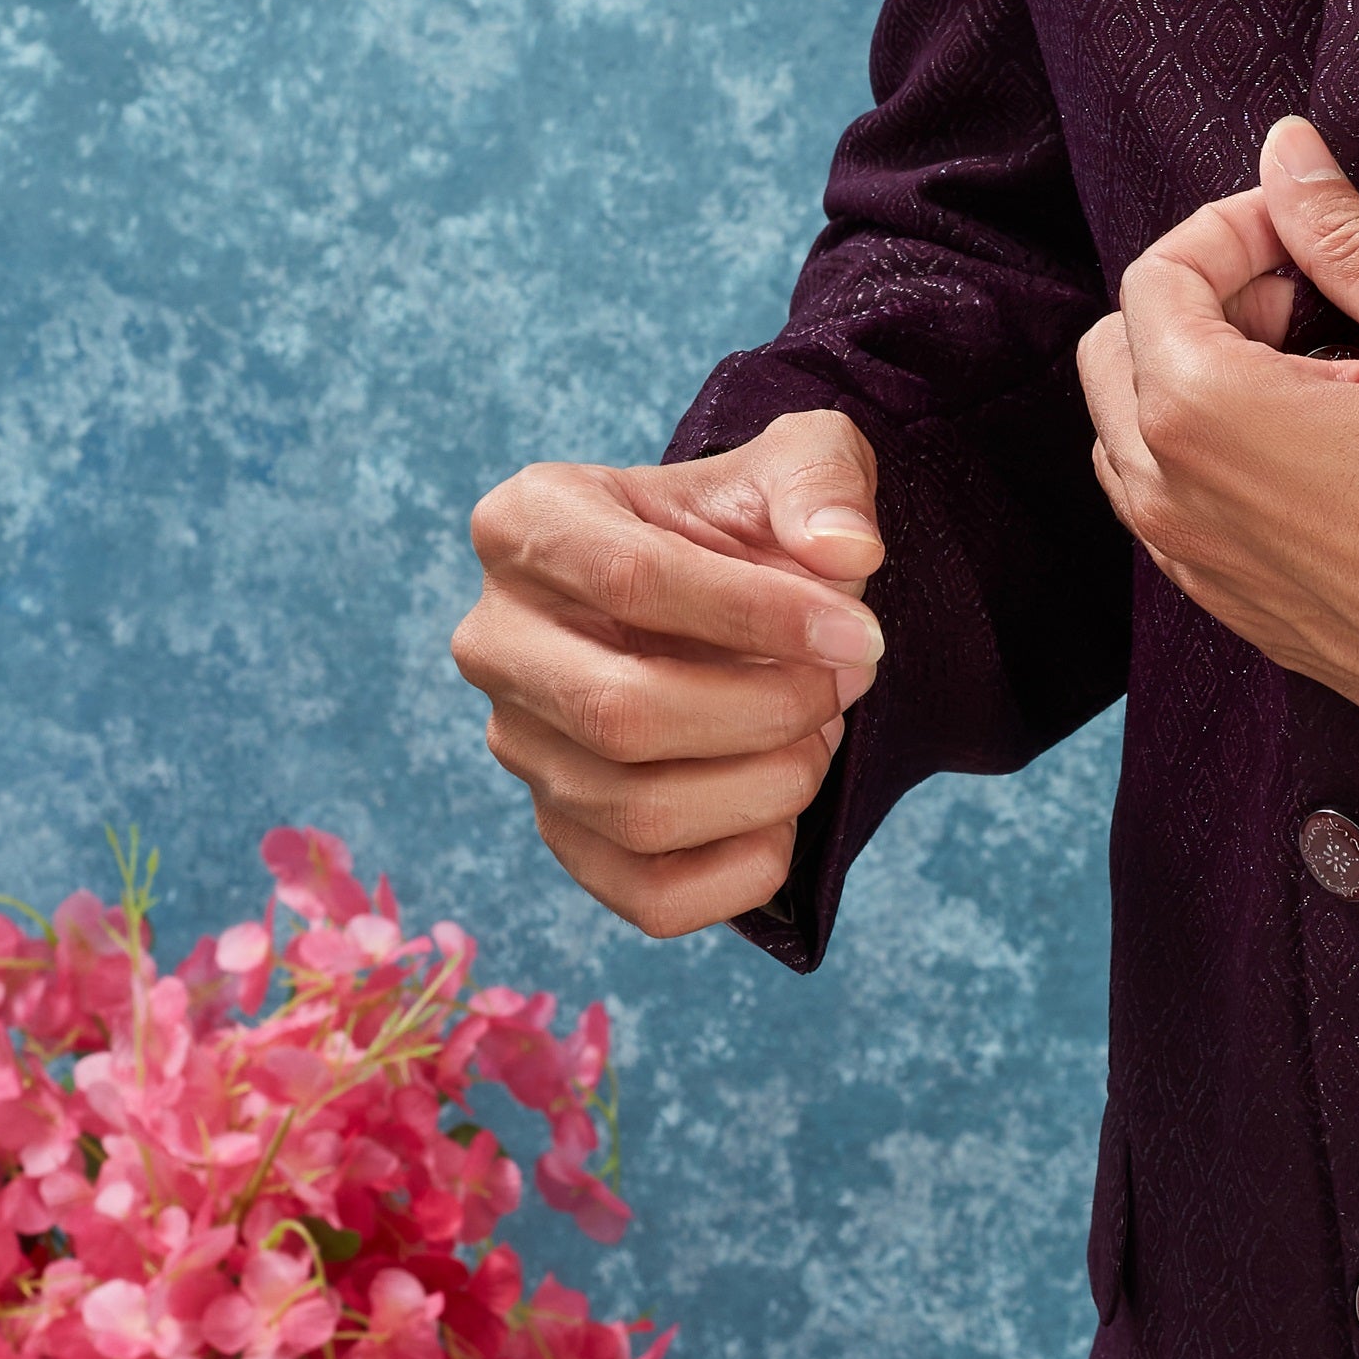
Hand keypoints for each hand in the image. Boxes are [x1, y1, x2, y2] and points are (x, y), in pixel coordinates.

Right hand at [453, 413, 886, 938]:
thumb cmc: (747, 523)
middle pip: (620, 712)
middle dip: (766, 711)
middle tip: (846, 687)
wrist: (731, 596)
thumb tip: (847, 555)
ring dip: (767, 786)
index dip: (762, 616)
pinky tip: (786, 813)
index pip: (633, 580)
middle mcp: (496, 642)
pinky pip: (647, 896)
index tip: (861, 635)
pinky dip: (743, 870)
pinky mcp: (561, 832)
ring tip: (820, 737)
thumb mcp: (796, 462)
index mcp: (526, 525)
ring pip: (636, 811)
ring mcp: (519, 746)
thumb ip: (824, 483)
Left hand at [1079, 118, 1358, 755]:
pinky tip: (1323, 450)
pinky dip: (1215, 461)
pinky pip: (1174, 515)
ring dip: (1198, 384)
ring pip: (1131, 440)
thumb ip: (1345, 229)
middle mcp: (1174, 499)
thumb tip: (1287, 152)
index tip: (1309, 232)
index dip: (1233, 229)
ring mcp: (1201, 570)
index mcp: (1205, 412)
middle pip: (1117, 353)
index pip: (1157, 276)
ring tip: (1321, 375)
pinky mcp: (1241, 616)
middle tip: (1311, 298)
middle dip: (1202, 302)